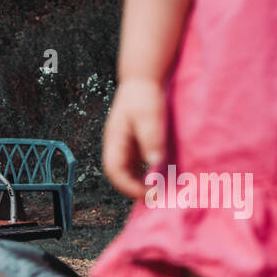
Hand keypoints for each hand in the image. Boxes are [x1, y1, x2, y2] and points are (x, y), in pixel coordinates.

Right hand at [103, 78, 166, 198]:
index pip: (115, 171)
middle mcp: (117, 146)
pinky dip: (147, 174)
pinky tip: (161, 177)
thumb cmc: (144, 95)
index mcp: (115, 141)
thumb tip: (155, 164)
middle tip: (157, 198)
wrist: (144, 77)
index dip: (129, 187)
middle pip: (121, 176)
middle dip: (136, 190)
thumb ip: (151, 140)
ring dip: (142, 184)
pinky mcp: (135, 143)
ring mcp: (125, 145)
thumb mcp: (149, 117)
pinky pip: (139, 164)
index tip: (149, 194)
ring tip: (160, 192)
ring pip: (129, 172)